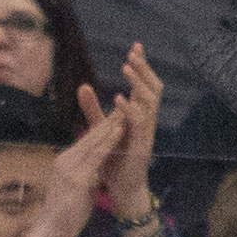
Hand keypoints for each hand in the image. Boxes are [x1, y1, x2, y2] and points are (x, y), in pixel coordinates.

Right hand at [0, 89, 117, 236]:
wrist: (52, 231)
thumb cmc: (64, 213)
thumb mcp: (75, 187)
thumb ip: (83, 174)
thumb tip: (93, 167)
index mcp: (65, 162)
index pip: (86, 140)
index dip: (102, 126)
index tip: (116, 114)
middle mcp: (66, 160)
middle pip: (90, 136)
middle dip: (108, 120)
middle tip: (124, 105)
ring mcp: (70, 169)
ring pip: (94, 142)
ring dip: (110, 125)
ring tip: (124, 112)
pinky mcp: (77, 178)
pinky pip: (96, 156)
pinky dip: (109, 142)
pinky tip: (119, 132)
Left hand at [102, 42, 162, 212]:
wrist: (121, 190)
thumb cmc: (115, 160)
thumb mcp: (102, 129)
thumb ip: (93, 109)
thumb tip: (83, 85)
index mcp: (139, 116)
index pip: (145, 86)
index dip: (142, 67)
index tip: (135, 46)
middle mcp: (147, 122)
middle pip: (153, 89)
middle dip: (144, 69)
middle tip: (133, 52)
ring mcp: (146, 134)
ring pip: (150, 102)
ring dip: (138, 83)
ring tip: (126, 67)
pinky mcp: (141, 147)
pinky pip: (139, 125)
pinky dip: (130, 110)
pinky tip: (119, 99)